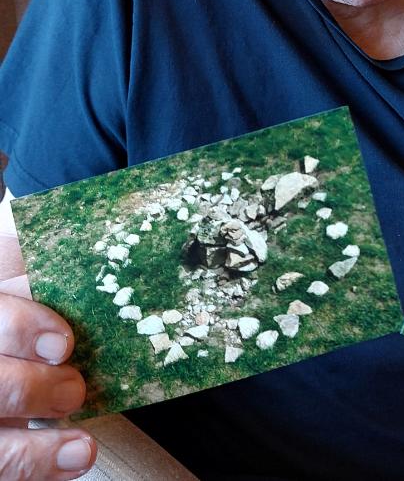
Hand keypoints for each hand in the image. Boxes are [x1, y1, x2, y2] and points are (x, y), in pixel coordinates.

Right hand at [0, 226, 96, 479]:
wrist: (11, 339)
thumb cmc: (19, 297)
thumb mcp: (20, 266)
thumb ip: (40, 259)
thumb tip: (102, 237)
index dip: (22, 329)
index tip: (65, 343)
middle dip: (27, 391)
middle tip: (73, 388)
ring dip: (32, 448)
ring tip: (82, 443)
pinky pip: (0, 468)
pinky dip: (38, 467)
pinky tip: (78, 457)